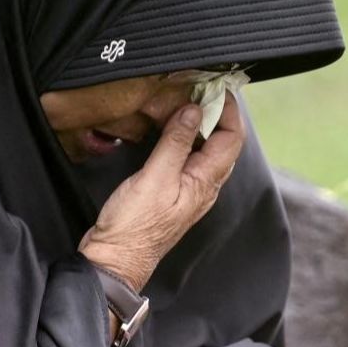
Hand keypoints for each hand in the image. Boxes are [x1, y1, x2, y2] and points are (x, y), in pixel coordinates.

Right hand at [79, 92, 245, 290]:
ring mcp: (187, 190)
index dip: (228, 110)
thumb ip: (176, 143)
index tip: (214, 87)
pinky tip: (166, 129)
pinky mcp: (171, 191)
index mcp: (205, 182)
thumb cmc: (134, 227)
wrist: (115, 259)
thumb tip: (194, 111)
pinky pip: (186, 158)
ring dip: (197, 124)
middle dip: (214, 113)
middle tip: (197, 88)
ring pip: (204, 150)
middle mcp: (202, 186)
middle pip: (221, 142)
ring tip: (181, 102)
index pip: (232, 138)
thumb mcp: (155, 178)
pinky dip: (182, 138)